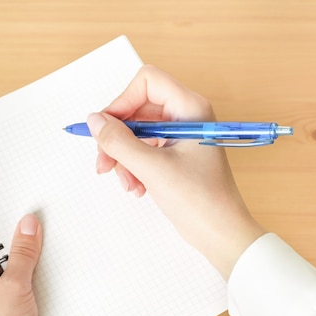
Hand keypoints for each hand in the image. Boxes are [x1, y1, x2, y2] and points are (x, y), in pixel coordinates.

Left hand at [0, 208, 46, 315]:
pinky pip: (29, 277)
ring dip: (30, 250)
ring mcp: (1, 290)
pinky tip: (57, 260)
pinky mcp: (19, 302)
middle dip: (12, 227)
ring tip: (49, 232)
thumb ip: (22, 255)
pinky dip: (41, 268)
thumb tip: (27, 223)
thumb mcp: (13, 288)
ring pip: (15, 259)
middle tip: (31, 209)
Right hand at [87, 65, 264, 278]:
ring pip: (136, 133)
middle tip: (104, 164)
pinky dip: (134, 167)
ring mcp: (180, 137)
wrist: (221, 233)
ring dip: (124, 157)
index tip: (106, 128)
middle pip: (137, 109)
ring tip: (127, 183)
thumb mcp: (152, 168)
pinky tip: (137, 188)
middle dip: (117, 137)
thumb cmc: (201, 200)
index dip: (122, 101)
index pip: (147, 82)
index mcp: (190, 109)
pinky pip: (143, 150)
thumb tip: (95, 121)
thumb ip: (119, 141)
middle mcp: (186, 117)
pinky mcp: (175, 155)